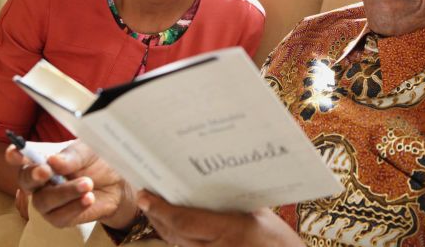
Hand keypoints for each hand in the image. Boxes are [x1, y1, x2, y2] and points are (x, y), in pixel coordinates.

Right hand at [5, 140, 139, 228]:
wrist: (117, 183)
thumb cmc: (97, 162)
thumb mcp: (88, 152)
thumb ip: (71, 157)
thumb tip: (54, 161)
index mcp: (43, 157)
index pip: (21, 156)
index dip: (15, 154)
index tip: (16, 152)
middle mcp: (40, 179)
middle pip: (25, 179)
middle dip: (34, 175)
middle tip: (46, 171)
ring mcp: (47, 199)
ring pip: (43, 200)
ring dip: (65, 192)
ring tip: (88, 183)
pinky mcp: (58, 217)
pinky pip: (59, 216)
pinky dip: (75, 206)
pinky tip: (88, 198)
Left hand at [136, 190, 303, 246]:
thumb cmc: (280, 242)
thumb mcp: (260, 215)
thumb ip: (233, 203)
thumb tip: (207, 184)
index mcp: (230, 230)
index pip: (184, 219)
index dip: (160, 208)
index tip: (145, 195)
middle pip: (174, 233)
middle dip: (156, 215)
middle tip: (145, 195)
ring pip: (177, 245)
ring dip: (162, 226)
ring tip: (152, 207)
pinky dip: (175, 238)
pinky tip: (171, 226)